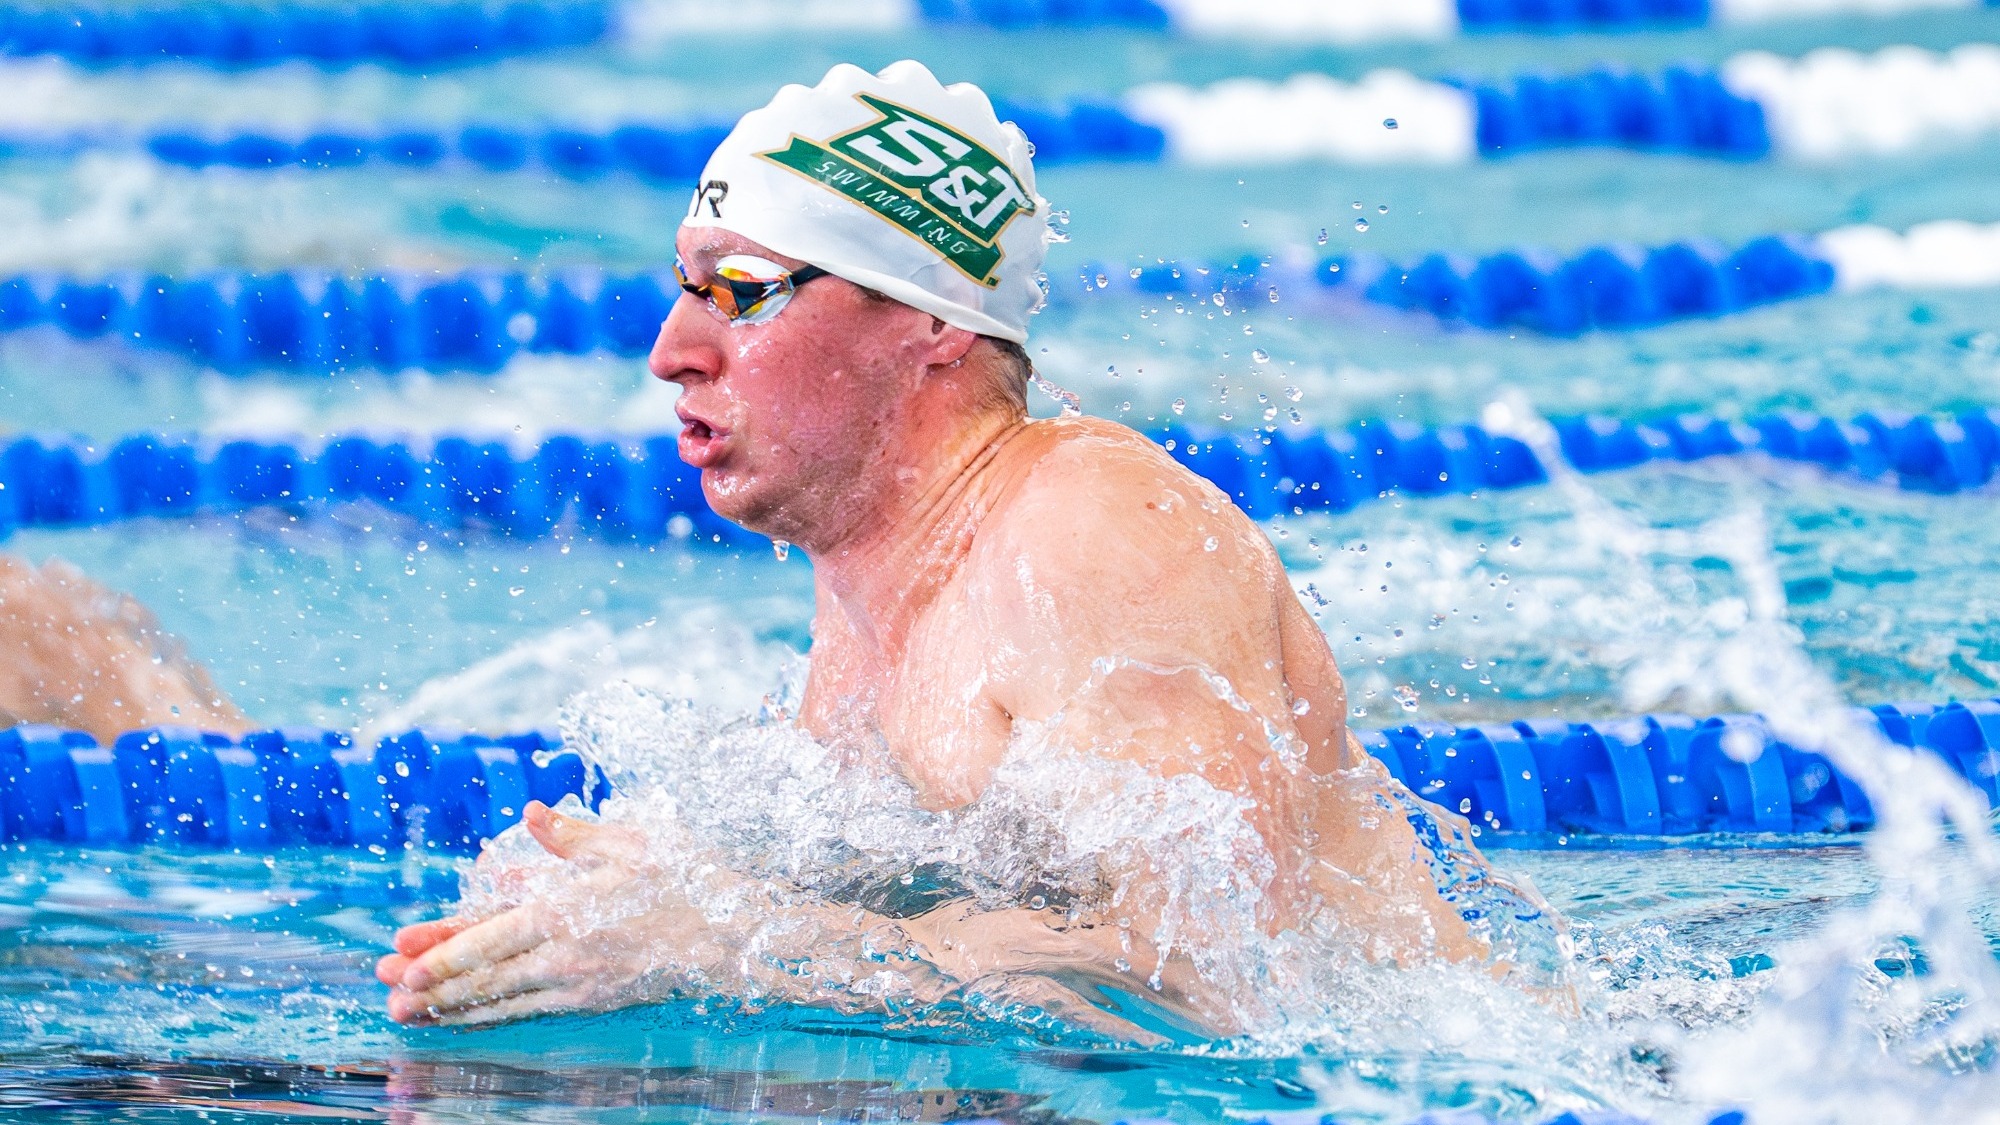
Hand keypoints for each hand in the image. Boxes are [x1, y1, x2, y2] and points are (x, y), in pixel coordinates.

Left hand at [377, 801, 676, 1025]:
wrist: (732, 934)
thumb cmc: (684, 879)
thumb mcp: (629, 842)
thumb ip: (571, 836)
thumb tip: (532, 813)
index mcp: (565, 910)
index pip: (489, 938)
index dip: (443, 953)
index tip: (403, 961)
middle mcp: (564, 954)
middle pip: (484, 976)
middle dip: (432, 988)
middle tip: (388, 996)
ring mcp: (578, 983)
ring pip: (501, 1001)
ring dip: (452, 1008)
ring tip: (411, 1014)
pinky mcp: (593, 1000)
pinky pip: (530, 1010)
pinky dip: (492, 1014)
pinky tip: (468, 1016)